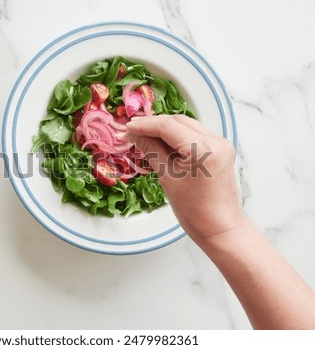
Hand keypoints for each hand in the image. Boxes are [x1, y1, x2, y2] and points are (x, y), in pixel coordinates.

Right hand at [126, 115, 245, 243]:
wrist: (220, 228)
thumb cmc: (195, 210)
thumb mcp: (167, 178)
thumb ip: (151, 151)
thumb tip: (135, 135)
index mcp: (203, 149)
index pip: (168, 127)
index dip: (145, 125)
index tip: (128, 127)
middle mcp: (216, 141)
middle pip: (178, 121)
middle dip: (154, 124)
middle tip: (133, 131)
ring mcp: (221, 144)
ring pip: (187, 126)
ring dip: (165, 129)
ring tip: (144, 137)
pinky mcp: (220, 150)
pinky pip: (194, 135)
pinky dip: (177, 137)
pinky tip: (161, 143)